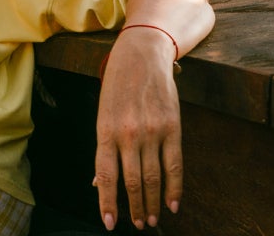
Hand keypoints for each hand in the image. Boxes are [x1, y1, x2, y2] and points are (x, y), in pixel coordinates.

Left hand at [93, 28, 183, 230]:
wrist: (142, 54)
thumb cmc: (117, 85)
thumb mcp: (103, 113)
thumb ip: (104, 148)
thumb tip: (98, 182)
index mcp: (105, 131)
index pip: (105, 176)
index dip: (107, 202)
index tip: (110, 223)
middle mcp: (128, 134)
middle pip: (131, 181)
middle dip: (134, 208)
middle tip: (138, 224)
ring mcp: (151, 132)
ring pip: (152, 178)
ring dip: (152, 203)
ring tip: (152, 219)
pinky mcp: (172, 128)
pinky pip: (175, 165)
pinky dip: (174, 188)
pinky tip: (173, 204)